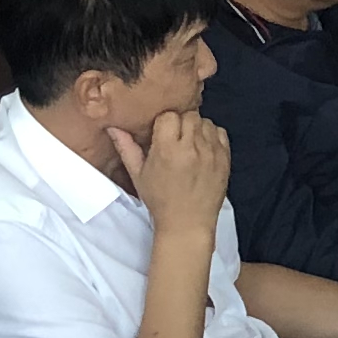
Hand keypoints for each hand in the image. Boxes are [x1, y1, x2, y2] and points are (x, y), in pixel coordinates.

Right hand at [108, 105, 230, 231]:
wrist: (187, 223)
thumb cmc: (160, 200)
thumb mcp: (138, 175)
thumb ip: (126, 148)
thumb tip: (113, 127)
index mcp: (167, 151)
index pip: (168, 116)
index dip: (164, 122)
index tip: (161, 133)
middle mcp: (191, 148)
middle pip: (188, 115)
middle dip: (181, 123)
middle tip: (175, 138)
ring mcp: (211, 153)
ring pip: (205, 121)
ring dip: (196, 128)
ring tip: (189, 144)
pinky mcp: (225, 158)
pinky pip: (220, 132)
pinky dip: (211, 136)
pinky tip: (202, 148)